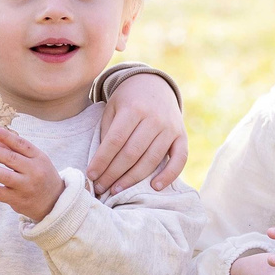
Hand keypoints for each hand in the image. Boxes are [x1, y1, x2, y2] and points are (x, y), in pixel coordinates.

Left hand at [0, 126, 66, 221]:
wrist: (54, 202)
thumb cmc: (42, 176)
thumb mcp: (36, 160)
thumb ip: (16, 150)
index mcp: (38, 157)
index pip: (20, 144)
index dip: (5, 136)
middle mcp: (33, 171)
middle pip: (10, 158)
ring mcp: (25, 186)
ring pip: (3, 176)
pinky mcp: (17, 200)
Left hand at [89, 72, 186, 193]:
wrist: (154, 85)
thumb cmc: (127, 101)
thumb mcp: (112, 108)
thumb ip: (107, 133)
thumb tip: (101, 165)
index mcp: (133, 108)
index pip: (115, 141)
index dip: (102, 161)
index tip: (91, 175)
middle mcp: (154, 118)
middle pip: (132, 153)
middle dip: (114, 174)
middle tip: (101, 188)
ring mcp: (170, 127)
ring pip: (151, 159)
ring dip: (133, 178)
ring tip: (117, 190)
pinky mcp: (182, 136)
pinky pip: (179, 159)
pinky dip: (169, 175)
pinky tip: (155, 187)